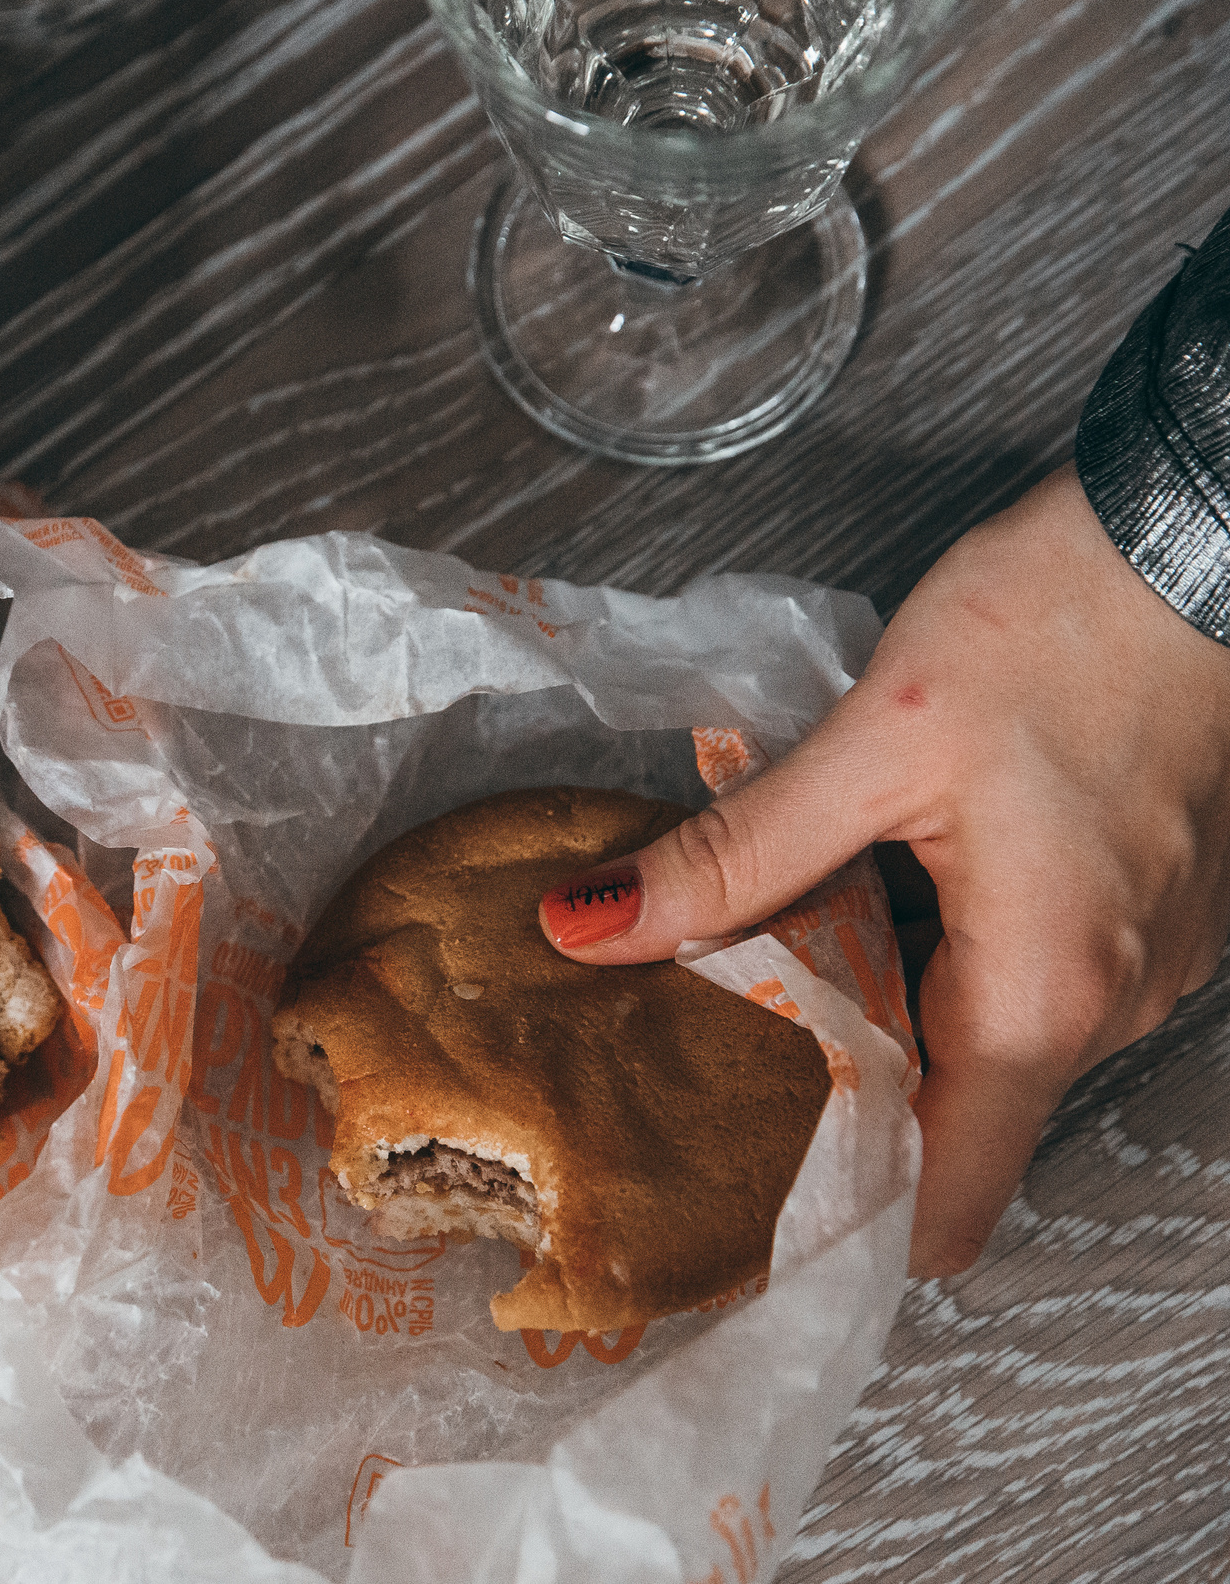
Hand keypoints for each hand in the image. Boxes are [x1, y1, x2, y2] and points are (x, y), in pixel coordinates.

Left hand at [537, 469, 1229, 1274]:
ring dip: (876, 1009)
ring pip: (979, 1036)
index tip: (729, 1214)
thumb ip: (730, 857)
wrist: (1204, 535)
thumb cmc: (1061, 628)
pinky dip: (937, 954)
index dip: (838, 1220)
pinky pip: (1021, 973)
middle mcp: (1107, 1004)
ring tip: (749, 964)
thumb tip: (587, 928)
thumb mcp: (872, 744)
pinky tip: (857, 892)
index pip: (946, 1196)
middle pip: (948, 1112)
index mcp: (1043, 997)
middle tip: (690, 1057)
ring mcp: (1138, 959)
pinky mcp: (1143, 906)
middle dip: (827, 1093)